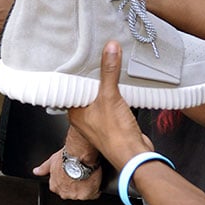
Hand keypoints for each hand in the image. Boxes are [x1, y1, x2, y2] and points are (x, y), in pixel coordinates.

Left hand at [34, 147, 102, 199]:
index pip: (62, 188)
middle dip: (76, 185)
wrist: (79, 156)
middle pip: (72, 193)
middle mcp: (64, 193)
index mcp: (55, 186)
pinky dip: (95, 188)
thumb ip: (44, 168)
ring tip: (87, 175)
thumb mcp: (51, 161)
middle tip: (80, 174)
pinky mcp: (88, 194)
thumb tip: (36, 171)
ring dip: (86, 187)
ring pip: (83, 194)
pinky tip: (94, 179)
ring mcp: (76, 195)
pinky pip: (94, 194)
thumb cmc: (66, 157)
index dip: (68, 181)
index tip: (71, 175)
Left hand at [67, 41, 152, 168]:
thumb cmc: (116, 135)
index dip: (73, 73)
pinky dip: (116, 92)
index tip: (77, 56)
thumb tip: (109, 49)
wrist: (135, 155)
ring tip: (108, 64)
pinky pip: (112, 102)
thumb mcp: (110, 96)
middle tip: (94, 55)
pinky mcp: (114, 121)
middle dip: (92, 75)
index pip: (69, 88)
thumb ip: (109, 71)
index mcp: (75, 113)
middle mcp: (84, 117)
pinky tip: (121, 82)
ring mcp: (99, 120)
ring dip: (105, 83)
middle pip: (86, 90)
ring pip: (100, 96)